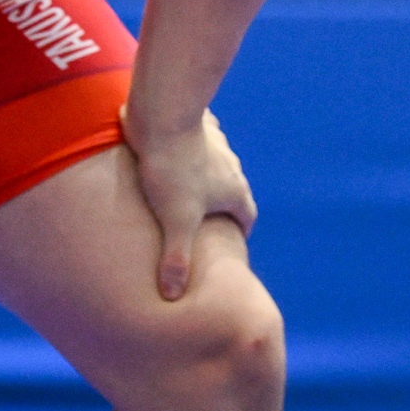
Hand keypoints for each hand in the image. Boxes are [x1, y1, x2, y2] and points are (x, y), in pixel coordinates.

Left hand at [120, 103, 257, 300]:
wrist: (163, 114)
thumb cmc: (173, 170)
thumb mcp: (175, 221)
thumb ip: (177, 259)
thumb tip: (173, 296)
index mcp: (233, 190)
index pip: (246, 217)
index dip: (239, 233)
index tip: (229, 246)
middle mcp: (230, 165)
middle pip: (231, 191)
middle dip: (219, 208)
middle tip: (201, 225)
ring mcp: (213, 143)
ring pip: (213, 166)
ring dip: (202, 178)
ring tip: (181, 193)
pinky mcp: (192, 126)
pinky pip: (195, 142)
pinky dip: (187, 151)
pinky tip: (168, 155)